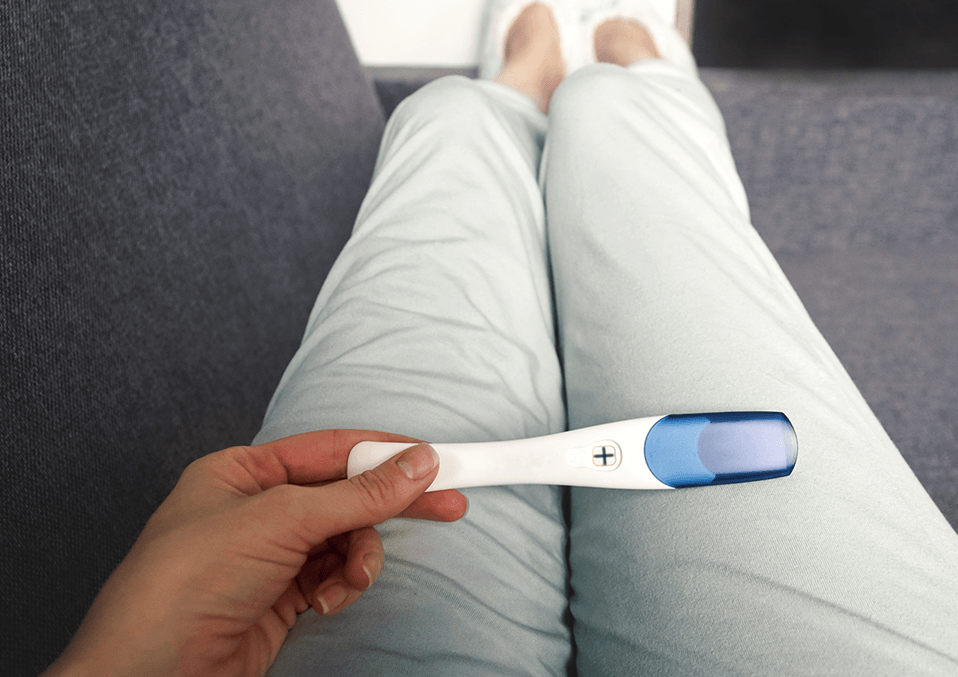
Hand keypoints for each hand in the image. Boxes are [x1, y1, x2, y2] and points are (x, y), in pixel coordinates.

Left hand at [43, 429, 466, 676]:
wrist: (152, 673)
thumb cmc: (188, 581)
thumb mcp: (282, 520)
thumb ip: (357, 494)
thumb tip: (416, 463)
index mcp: (242, 472)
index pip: (329, 449)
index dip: (383, 451)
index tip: (434, 458)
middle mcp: (255, 509)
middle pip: (343, 495)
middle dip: (392, 503)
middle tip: (449, 505)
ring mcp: (268, 556)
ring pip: (344, 541)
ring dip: (360, 558)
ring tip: (352, 580)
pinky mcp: (280, 597)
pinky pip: (333, 577)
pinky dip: (341, 586)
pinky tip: (326, 603)